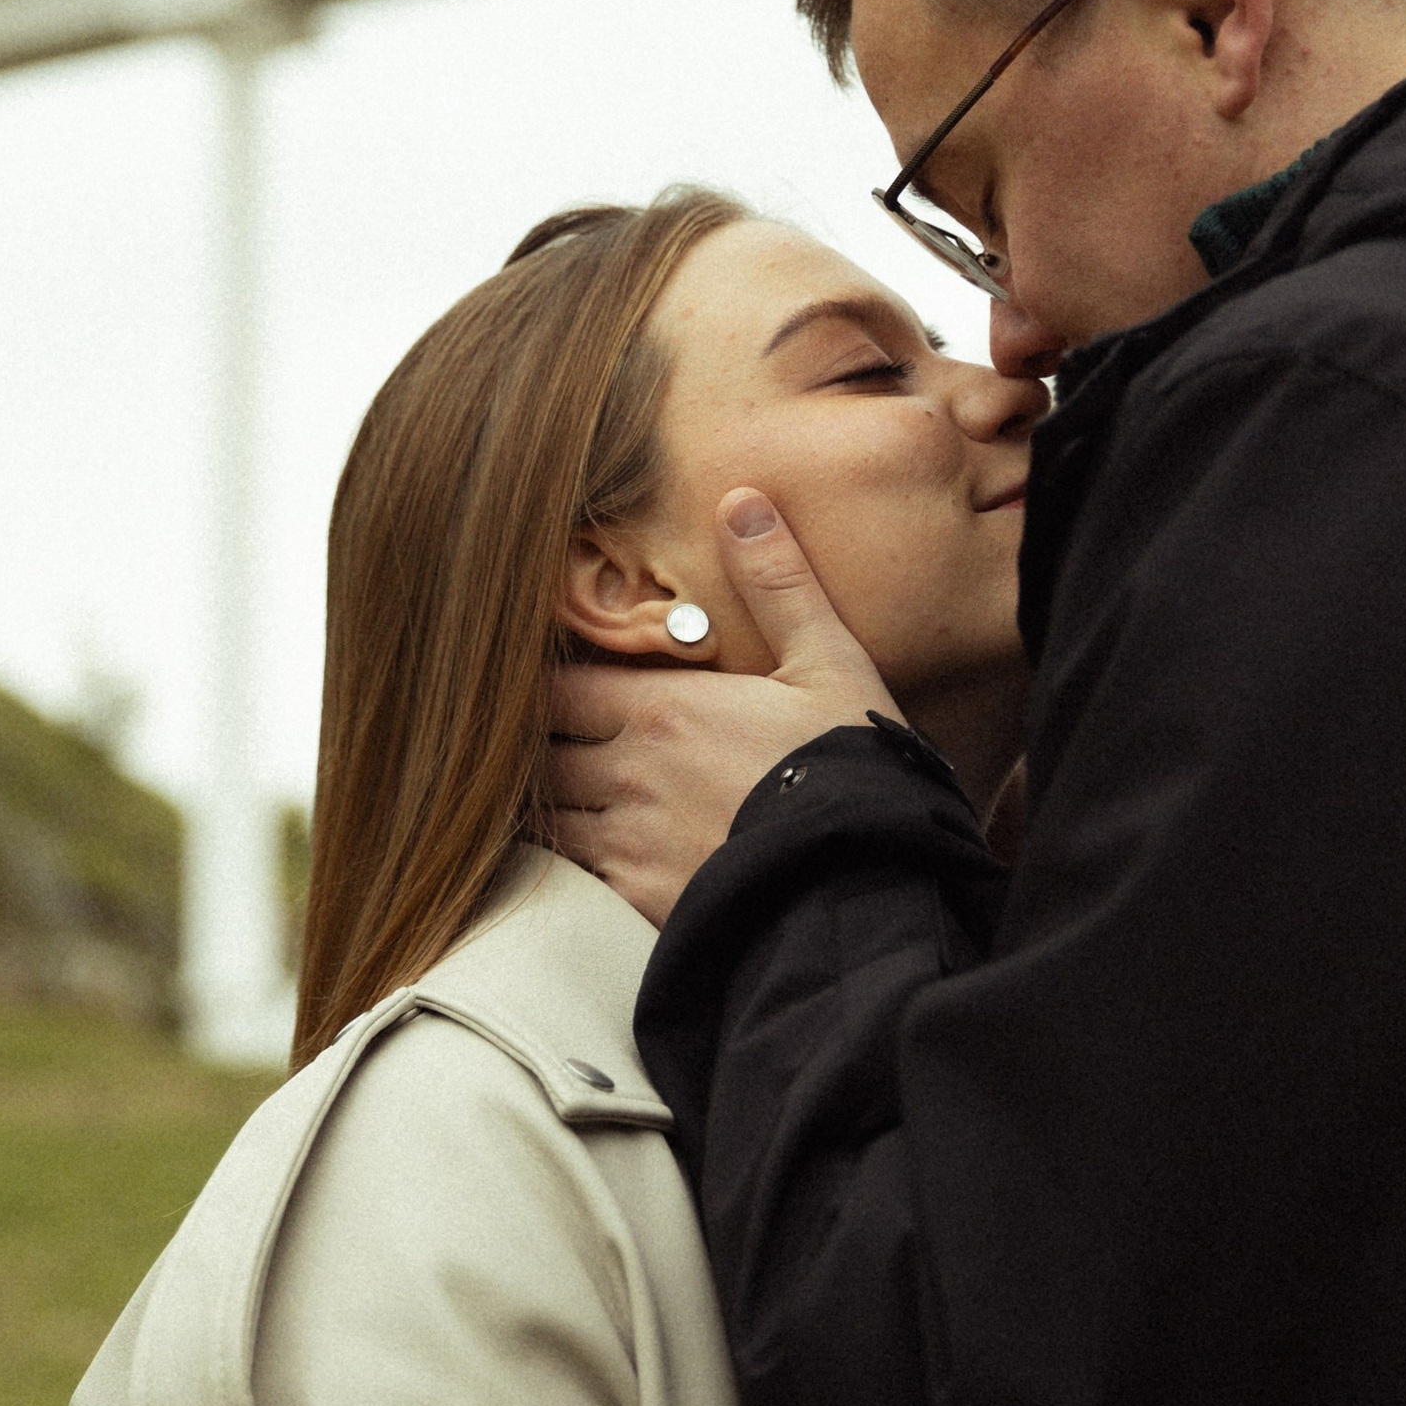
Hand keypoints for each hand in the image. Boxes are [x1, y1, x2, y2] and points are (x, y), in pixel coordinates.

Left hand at [547, 491, 896, 925]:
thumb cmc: (854, 770)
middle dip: (538, 749)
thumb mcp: (830, 665)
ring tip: (567, 803)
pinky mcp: (639, 906)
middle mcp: (626, 775)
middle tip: (546, 744)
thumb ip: (779, 583)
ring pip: (549, 821)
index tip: (543, 684)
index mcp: (660, 709)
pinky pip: (575, 884)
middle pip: (538, 756)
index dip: (542, 684)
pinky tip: (595, 863)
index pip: (554, 686)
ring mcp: (627, 846)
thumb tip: (742, 500)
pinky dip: (574, 870)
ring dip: (554, 809)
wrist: (868, 885)